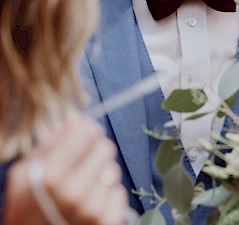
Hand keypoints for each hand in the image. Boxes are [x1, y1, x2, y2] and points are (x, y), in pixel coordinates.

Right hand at [4, 112, 127, 224]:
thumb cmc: (26, 208)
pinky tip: (90, 204)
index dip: (84, 133)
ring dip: (100, 175)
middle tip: (81, 164)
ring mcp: (93, 209)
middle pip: (105, 147)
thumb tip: (76, 118)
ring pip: (113, 169)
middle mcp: (74, 193)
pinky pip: (119, 192)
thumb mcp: (24, 176)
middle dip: (94, 152)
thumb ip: (49, 145)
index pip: (87, 134)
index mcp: (50, 177)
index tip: (80, 138)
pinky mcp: (107, 221)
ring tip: (82, 188)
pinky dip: (107, 195)